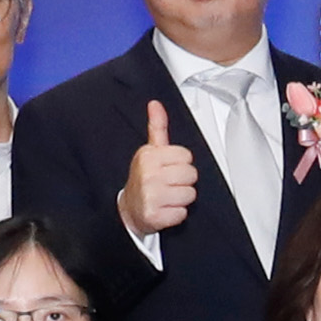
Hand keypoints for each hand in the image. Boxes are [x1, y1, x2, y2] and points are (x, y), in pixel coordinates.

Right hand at [120, 98, 200, 240]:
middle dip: (183, 182)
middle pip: (191, 175)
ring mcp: (150, 196)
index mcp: (149, 156)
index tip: (168, 169)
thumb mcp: (149, 152)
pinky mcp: (154, 216)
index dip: (181, 164)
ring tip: (167, 197)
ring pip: (190, 195)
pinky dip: (176, 215)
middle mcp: (148, 175)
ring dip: (181, 199)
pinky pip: (182, 214)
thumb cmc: (144, 180)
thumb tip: (156, 104)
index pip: (187, 156)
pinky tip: (165, 209)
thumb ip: (157, 127)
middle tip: (168, 184)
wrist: (128, 210)